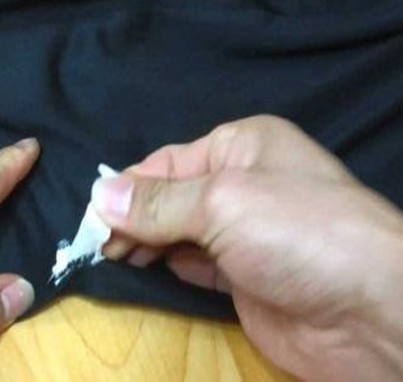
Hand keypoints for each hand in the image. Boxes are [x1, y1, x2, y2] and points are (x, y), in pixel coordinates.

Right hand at [91, 116, 402, 381]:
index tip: (90, 216)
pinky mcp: (244, 279)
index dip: (126, 187)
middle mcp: (242, 185)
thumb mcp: (221, 203)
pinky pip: (192, 266)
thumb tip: (99, 196)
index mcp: (242, 147)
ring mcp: (244, 235)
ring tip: (108, 256)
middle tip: (96, 243)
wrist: (370, 313)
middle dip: (130, 217)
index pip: (167, 162)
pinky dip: (164, 267)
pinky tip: (138, 269)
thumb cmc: (296, 234)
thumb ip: (157, 203)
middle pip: (168, 197)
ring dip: (142, 243)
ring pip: (176, 233)